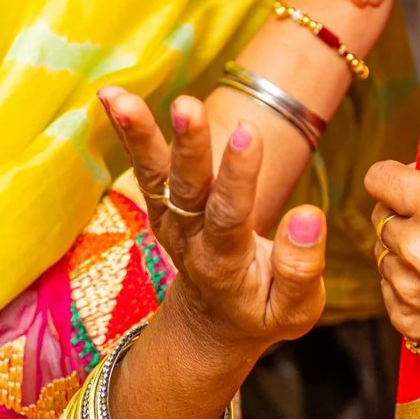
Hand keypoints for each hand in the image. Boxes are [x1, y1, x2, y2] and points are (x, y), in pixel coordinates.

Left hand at [100, 88, 326, 349]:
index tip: (250, 133)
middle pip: (186, 189)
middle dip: (188, 146)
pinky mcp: (162, 203)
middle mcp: (190, 237)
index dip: (239, 176)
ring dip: (139, 135)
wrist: (212, 324)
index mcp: (224, 264)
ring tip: (119, 98)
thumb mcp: (293, 310)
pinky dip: (127, 131)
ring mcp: (171, 218)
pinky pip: (145, 165)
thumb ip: (302, 268)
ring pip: (155, 174)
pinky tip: (111, 94)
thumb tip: (308, 215)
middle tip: (187, 107)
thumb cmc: (262, 310)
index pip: (230, 215)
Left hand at [367, 153, 419, 398]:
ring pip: (383, 253)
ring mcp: (409, 287)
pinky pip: (389, 288)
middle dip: (400, 213)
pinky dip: (407, 282)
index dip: (389, 175)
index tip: (400, 180)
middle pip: (380, 216)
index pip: (379, 178)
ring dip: (403, 249)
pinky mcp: (406, 319)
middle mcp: (417, 247)